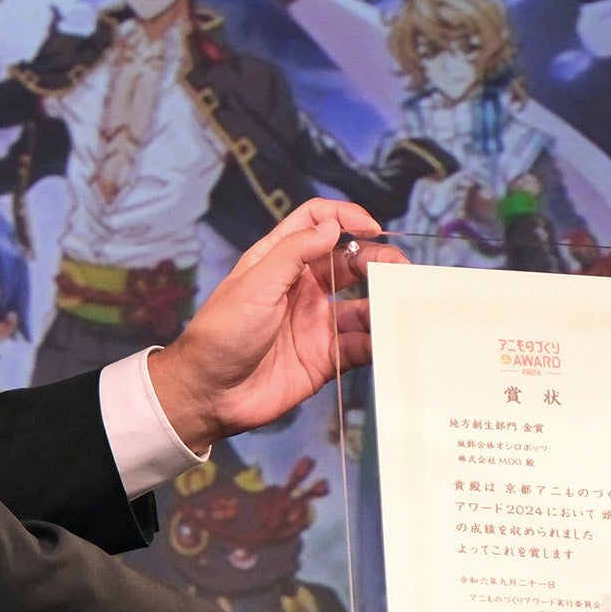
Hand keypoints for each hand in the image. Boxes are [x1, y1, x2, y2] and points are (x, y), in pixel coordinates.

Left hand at [149, 199, 397, 442]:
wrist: (209, 394)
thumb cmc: (221, 333)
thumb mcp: (255, 284)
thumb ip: (294, 252)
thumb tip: (333, 226)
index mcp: (280, 262)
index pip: (317, 224)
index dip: (345, 217)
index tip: (372, 226)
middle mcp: (302, 288)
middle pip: (349, 263)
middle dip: (377, 261)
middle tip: (401, 269)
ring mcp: (316, 323)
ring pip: (361, 305)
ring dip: (382, 302)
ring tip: (401, 304)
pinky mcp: (325, 359)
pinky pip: (359, 345)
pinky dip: (378, 340)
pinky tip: (388, 337)